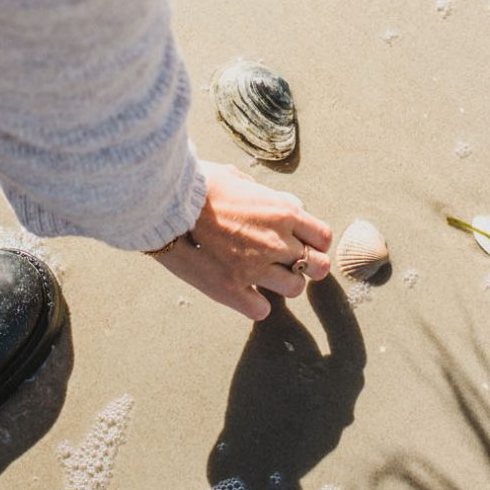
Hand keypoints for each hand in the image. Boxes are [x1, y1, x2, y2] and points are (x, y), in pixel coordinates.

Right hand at [148, 161, 332, 320]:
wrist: (166, 202)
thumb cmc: (200, 185)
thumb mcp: (242, 179)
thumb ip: (270, 196)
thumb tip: (289, 204)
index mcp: (283, 212)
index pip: (323, 237)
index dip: (316, 244)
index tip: (303, 245)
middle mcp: (276, 241)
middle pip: (319, 267)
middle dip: (308, 267)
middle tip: (289, 265)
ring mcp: (255, 267)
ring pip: (295, 289)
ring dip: (283, 285)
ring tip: (265, 278)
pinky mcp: (230, 288)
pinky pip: (261, 310)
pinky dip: (255, 304)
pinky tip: (243, 293)